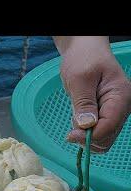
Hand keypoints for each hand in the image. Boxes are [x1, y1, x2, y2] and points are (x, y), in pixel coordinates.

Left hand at [57, 36, 130, 152]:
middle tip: (70, 130)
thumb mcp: (79, 79)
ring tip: (76, 118)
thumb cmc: (83, 60)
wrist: (84, 51)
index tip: (71, 135)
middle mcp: (121, 107)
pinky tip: (78, 120)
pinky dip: (85, 133)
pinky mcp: (104, 115)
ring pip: (103, 139)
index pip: (109, 126)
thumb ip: (83, 103)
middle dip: (88, 139)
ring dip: (86, 137)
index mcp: (120, 96)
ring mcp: (114, 112)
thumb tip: (87, 125)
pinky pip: (97, 133)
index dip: (90, 136)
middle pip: (108, 137)